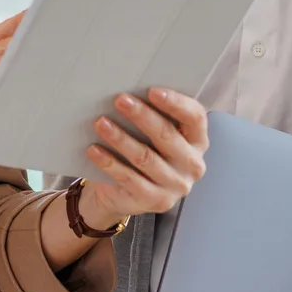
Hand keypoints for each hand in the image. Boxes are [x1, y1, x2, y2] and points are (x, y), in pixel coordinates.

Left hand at [80, 87, 208, 225]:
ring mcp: (176, 186)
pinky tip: (94, 150)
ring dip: (120, 138)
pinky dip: (109, 163)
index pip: (195, 117)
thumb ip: (154, 116)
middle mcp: (192, 164)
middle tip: (120, 100)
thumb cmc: (143, 151)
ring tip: (100, 123)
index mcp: (198, 141)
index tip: (152, 90)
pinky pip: (129, 179)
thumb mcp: (153, 135)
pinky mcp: (156, 201)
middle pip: (167, 136)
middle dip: (142, 115)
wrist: (125, 193)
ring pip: (145, 157)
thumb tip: (130, 92)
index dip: (175, 103)